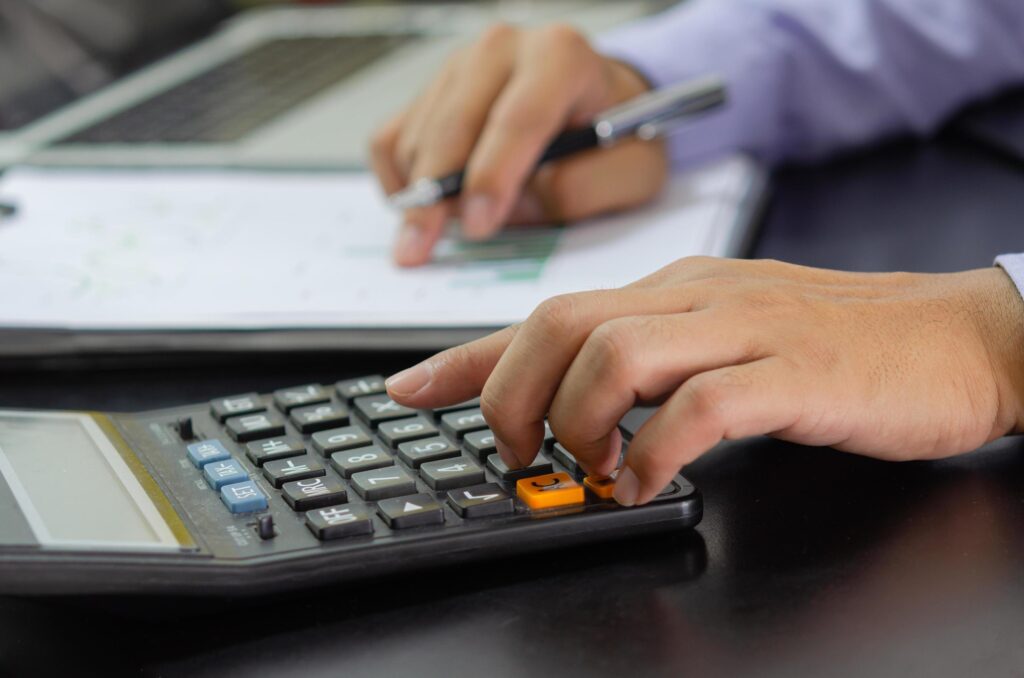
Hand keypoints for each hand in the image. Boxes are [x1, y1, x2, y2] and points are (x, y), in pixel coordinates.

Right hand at [370, 23, 667, 266]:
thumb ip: (585, 189)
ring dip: (422, 194)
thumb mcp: (632, 171)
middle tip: (423, 248)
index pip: (518, 119)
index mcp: (561, 57)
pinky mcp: (430, 91)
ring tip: (450, 229)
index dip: (493, 177)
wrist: (601, 106)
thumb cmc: (616, 137)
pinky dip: (399, 183)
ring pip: (417, 138)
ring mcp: (459, 67)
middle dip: (435, 195)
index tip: (478, 225)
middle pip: (453, 126)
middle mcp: (503, 50)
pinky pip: (392, 141)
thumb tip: (518, 204)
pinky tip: (425, 210)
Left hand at [385, 258, 1023, 504]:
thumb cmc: (833, 344)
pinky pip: (699, 406)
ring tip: (593, 471)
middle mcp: (694, 299)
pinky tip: (649, 482)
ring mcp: (743, 330)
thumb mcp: (720, 339)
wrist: (955, 337)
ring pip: (614, 355)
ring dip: (578, 424)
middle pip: (558, 324)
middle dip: (511, 396)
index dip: (466, 356)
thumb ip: (648, 364)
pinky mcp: (794, 374)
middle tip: (520, 454)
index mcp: (671, 291)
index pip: (544, 313)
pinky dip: (655, 453)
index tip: (408, 388)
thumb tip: (572, 405)